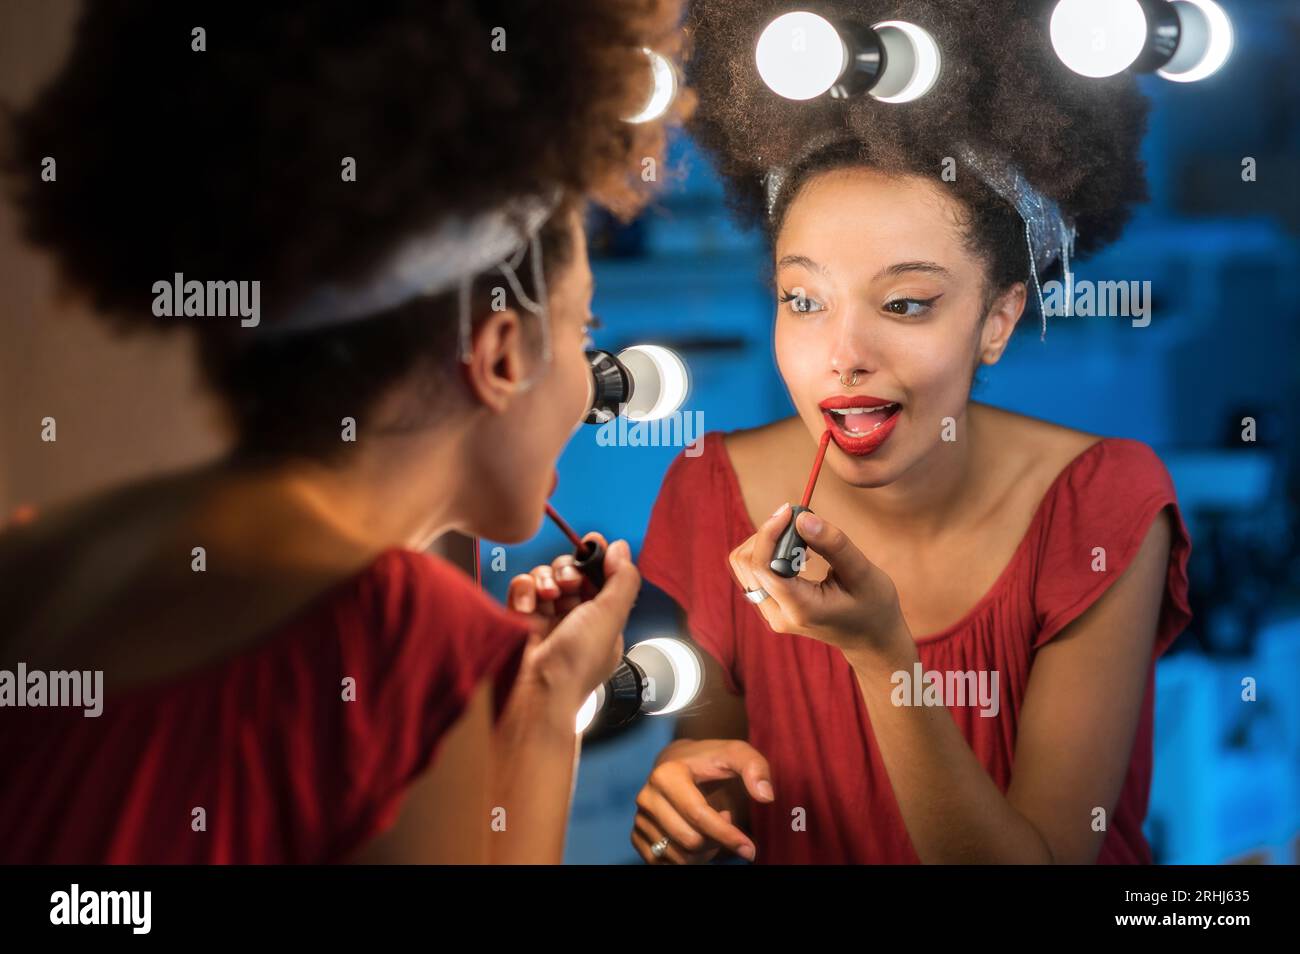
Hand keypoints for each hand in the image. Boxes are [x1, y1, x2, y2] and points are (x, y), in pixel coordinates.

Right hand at [514, 537, 639, 709]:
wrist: (535, 691)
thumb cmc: (576, 663)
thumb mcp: (612, 616)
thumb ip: (622, 579)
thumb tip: (621, 548)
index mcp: (602, 621)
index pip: (600, 578)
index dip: (596, 559)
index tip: (592, 543)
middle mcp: (574, 618)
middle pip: (571, 571)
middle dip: (568, 570)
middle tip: (569, 583)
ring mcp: (545, 618)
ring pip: (545, 575)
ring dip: (546, 578)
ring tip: (547, 595)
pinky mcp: (520, 618)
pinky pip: (522, 587)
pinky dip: (524, 590)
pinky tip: (527, 605)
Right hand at [631, 739, 772, 863]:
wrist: (677, 762)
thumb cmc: (710, 760)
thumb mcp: (735, 754)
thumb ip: (755, 767)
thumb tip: (766, 796)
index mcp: (667, 775)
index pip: (698, 816)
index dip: (727, 835)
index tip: (750, 849)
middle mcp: (647, 796)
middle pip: (690, 841)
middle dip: (717, 841)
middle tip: (726, 821)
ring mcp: (640, 817)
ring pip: (679, 856)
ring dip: (705, 851)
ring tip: (712, 828)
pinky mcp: (637, 835)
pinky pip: (665, 863)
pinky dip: (688, 858)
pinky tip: (696, 836)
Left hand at [728, 504, 908, 660]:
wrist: (871, 640)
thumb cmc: (873, 607)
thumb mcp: (863, 573)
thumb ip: (833, 545)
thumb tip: (802, 518)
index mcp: (800, 609)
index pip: (763, 566)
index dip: (770, 532)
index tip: (790, 510)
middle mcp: (778, 615)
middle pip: (747, 563)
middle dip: (768, 534)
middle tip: (798, 520)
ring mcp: (771, 613)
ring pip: (744, 565)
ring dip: (765, 542)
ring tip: (800, 538)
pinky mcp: (771, 607)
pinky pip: (753, 572)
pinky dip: (768, 553)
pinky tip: (796, 553)